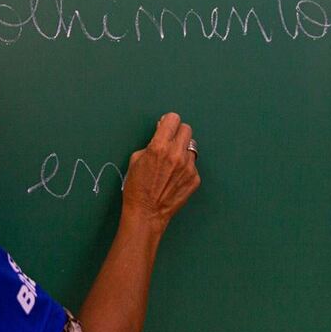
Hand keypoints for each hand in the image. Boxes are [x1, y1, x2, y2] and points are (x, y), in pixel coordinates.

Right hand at [121, 112, 200, 234]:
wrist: (146, 212)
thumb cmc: (136, 187)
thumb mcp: (136, 159)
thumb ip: (151, 143)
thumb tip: (161, 132)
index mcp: (159, 146)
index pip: (173, 119)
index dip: (168, 122)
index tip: (166, 127)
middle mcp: (177, 154)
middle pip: (186, 129)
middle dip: (177, 133)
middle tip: (170, 142)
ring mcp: (188, 167)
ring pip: (191, 148)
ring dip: (182, 151)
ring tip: (172, 163)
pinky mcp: (195, 179)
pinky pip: (192, 165)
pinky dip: (185, 167)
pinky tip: (175, 177)